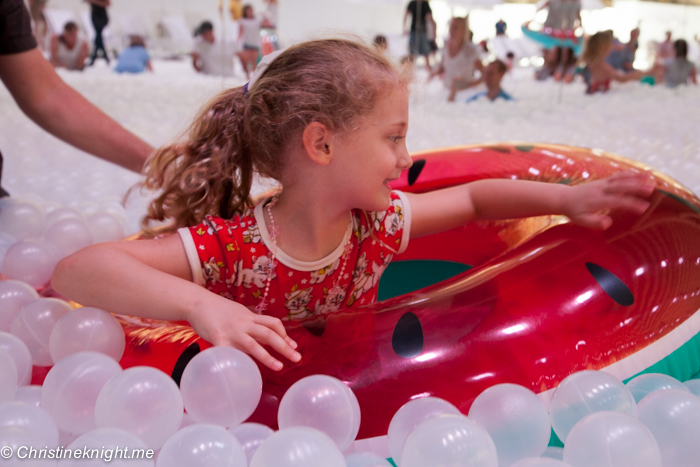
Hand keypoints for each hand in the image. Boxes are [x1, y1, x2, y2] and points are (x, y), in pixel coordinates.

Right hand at [186, 295, 300, 370]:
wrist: (197, 302)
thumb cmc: (218, 310)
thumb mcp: (240, 313)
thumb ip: (251, 323)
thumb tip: (265, 336)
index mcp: (250, 317)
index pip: (273, 324)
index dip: (285, 335)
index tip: (294, 346)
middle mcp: (244, 323)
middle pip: (269, 334)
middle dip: (284, 347)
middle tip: (297, 358)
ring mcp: (232, 331)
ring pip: (253, 344)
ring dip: (267, 356)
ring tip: (279, 367)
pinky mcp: (217, 337)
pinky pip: (228, 352)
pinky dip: (235, 362)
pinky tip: (240, 373)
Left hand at [563, 171, 654, 229]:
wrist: (565, 197)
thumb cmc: (574, 211)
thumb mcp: (581, 220)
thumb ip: (594, 222)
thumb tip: (608, 223)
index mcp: (597, 200)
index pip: (617, 201)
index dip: (631, 204)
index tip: (644, 208)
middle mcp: (601, 189)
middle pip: (621, 186)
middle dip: (636, 186)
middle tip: (651, 189)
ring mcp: (603, 183)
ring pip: (620, 178)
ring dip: (635, 177)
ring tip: (650, 177)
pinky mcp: (604, 180)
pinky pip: (618, 176)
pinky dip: (630, 174)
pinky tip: (641, 174)